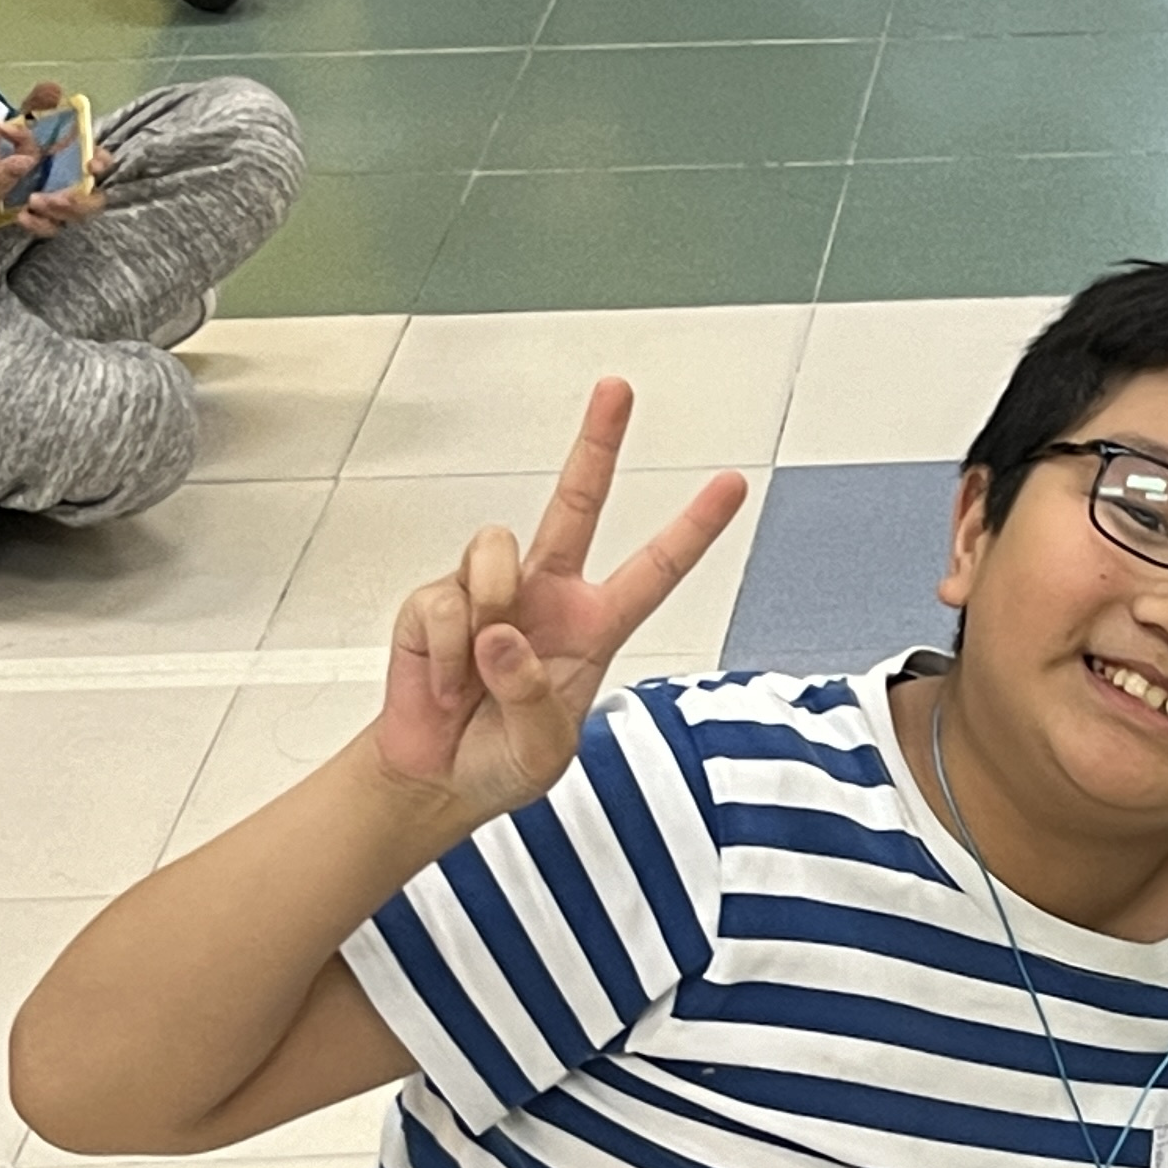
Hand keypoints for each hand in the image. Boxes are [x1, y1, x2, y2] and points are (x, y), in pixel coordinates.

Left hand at [5, 82, 107, 238]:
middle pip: (93, 199)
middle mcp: (76, 183)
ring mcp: (62, 204)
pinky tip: (23, 217)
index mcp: (77, 158)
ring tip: (34, 203)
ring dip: (59, 212)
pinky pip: (51, 229)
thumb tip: (53, 87)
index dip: (102, 163)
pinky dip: (39, 225)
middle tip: (56, 198)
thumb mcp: (23, 123)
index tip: (91, 166)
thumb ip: (37, 106)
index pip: (102, 161)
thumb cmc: (16, 146)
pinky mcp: (45, 219)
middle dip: (79, 200)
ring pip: (75, 216)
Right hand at [368, 379, 746, 823]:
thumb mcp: (544, 750)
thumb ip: (534, 697)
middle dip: (596, 442)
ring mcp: (490, 592)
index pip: (656, 567)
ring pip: (496, 548)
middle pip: (576, 501)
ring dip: (487, 609)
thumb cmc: (502, 762)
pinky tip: (446, 685)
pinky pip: (443, 602)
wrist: (435, 780)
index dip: (695, 526)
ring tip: (477, 676)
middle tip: (619, 388)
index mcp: (596, 625)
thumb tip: (504, 633)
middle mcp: (547, 595)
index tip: (733, 483)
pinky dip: (445, 653)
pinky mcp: (436, 602)